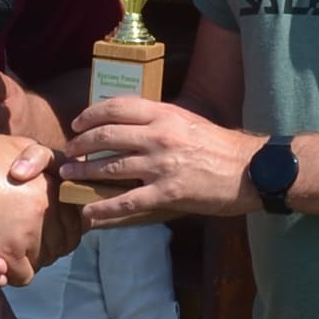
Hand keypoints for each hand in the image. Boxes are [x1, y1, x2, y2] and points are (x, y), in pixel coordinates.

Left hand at [69, 92, 258, 223]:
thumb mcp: (187, 120)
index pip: (117, 107)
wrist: (250, 170)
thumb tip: (127, 123)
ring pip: (111, 167)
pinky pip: (127, 201)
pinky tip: (89, 212)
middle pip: (106, 135)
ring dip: (84, 173)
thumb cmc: (219, 145)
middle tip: (69, 153)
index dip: (91, 114)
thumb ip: (158, 120)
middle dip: (81, 145)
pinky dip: (103, 207)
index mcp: (165, 114)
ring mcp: (162, 165)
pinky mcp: (168, 192)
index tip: (77, 124)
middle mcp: (159, 135)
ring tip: (69, 177)